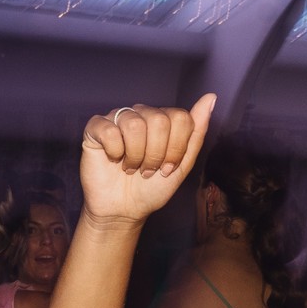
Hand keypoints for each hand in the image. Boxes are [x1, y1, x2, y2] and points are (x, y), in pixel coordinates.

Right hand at [78, 95, 215, 227]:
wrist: (124, 210)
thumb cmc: (151, 189)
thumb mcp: (182, 165)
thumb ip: (196, 132)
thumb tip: (210, 97)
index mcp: (163, 121)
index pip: (181, 118)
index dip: (176, 148)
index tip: (167, 168)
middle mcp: (141, 114)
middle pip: (160, 120)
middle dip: (157, 154)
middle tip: (148, 170)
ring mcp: (118, 119)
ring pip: (135, 124)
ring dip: (136, 155)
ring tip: (131, 167)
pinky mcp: (96, 127)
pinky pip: (109, 129)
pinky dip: (115, 151)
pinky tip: (114, 159)